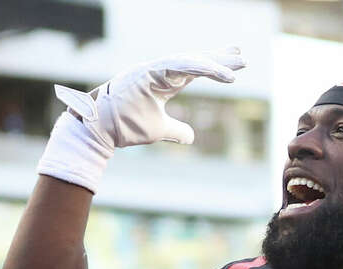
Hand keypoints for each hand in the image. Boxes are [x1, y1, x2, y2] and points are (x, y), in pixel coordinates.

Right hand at [55, 47, 245, 148]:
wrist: (98, 131)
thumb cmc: (124, 128)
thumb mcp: (159, 131)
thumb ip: (177, 130)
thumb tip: (191, 137)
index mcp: (161, 81)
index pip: (192, 69)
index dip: (213, 66)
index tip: (235, 67)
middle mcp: (158, 71)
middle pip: (194, 60)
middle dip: (219, 58)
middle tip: (243, 57)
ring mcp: (152, 69)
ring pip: (189, 60)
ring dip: (215, 62)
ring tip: (239, 64)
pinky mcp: (147, 72)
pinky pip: (179, 66)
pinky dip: (201, 67)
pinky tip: (222, 73)